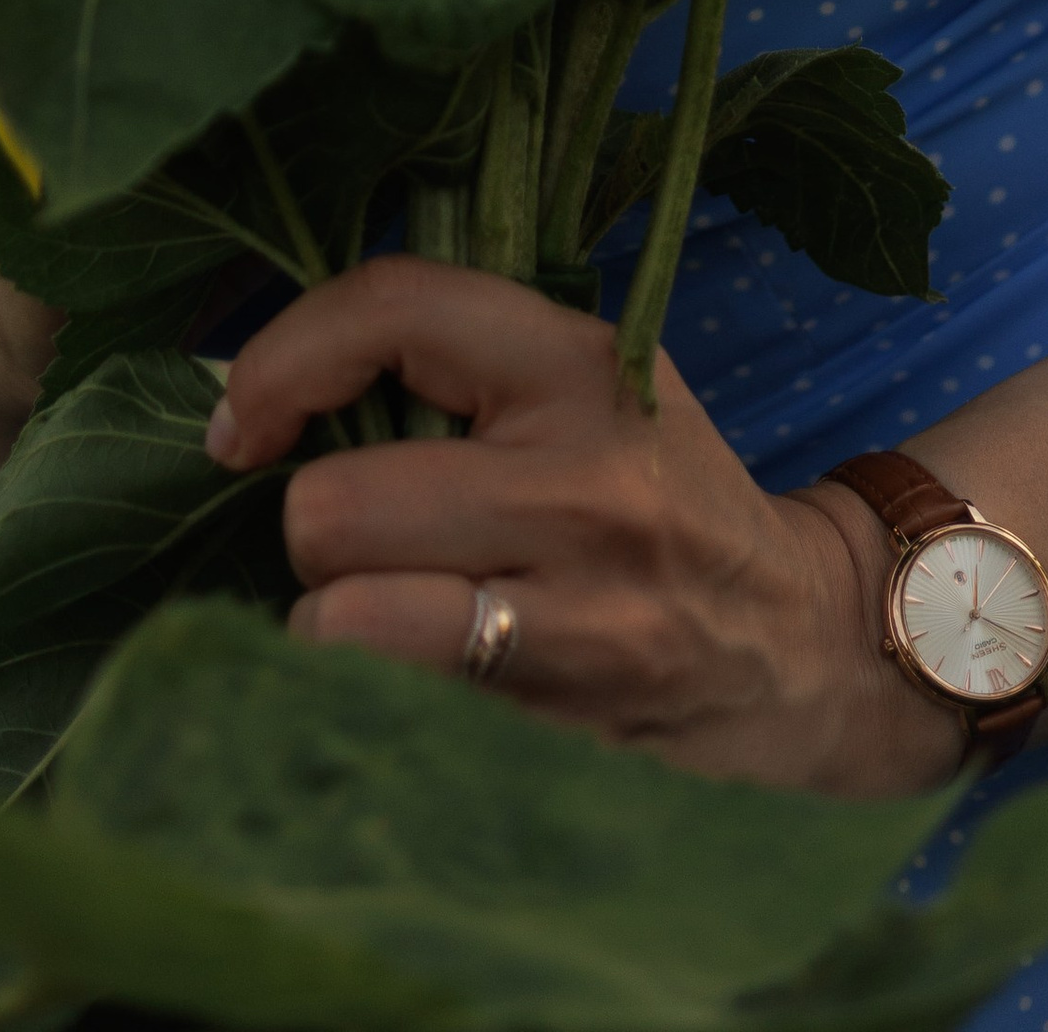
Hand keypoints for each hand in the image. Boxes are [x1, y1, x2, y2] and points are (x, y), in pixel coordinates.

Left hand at [204, 259, 963, 796]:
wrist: (805, 645)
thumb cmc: (657, 494)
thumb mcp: (584, 382)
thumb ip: (445, 360)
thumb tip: (245, 397)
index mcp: (581, 369)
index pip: (389, 310)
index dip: (278, 360)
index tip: (242, 424)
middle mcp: (584, 492)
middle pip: (329, 507)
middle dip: (317, 529)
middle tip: (367, 539)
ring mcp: (579, 627)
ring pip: (340, 629)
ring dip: (333, 629)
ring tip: (390, 614)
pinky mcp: (566, 738)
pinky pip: (389, 716)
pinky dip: (374, 702)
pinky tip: (425, 683)